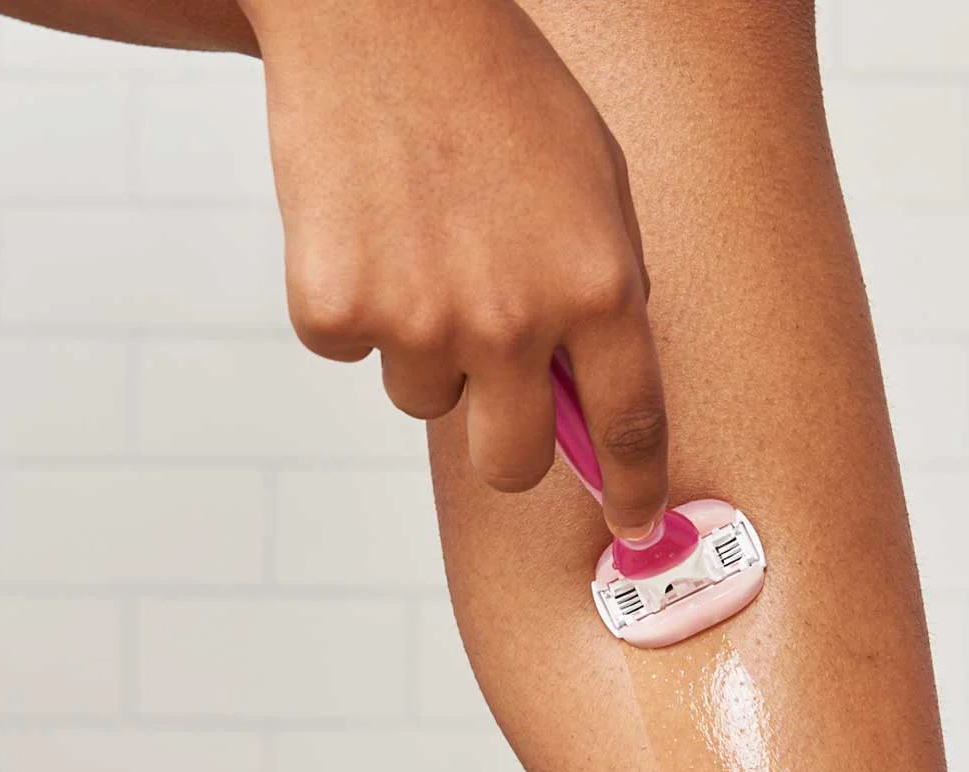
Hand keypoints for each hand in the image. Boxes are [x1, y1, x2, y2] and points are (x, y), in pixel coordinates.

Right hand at [240, 0, 667, 539]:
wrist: (384, 17)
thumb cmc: (503, 93)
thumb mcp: (597, 185)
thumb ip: (606, 296)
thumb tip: (591, 397)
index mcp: (598, 286)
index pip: (629, 426)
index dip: (635, 488)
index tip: (633, 524)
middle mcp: (514, 319)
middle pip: (511, 463)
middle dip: (507, 443)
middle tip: (495, 391)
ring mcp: (418, 318)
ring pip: (424, 397)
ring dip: (427, 345)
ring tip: (426, 241)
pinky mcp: (333, 305)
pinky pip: (351, 348)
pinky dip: (357, 303)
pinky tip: (370, 226)